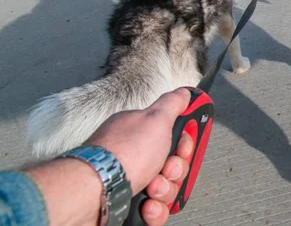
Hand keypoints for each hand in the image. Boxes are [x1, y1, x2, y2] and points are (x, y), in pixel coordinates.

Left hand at [85, 88, 193, 224]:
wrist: (95, 194)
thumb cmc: (121, 155)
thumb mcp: (155, 119)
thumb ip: (172, 104)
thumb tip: (183, 92)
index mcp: (140, 132)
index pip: (175, 137)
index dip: (184, 145)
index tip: (182, 148)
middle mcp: (134, 156)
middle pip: (173, 165)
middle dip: (175, 171)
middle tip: (164, 170)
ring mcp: (130, 180)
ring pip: (166, 189)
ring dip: (165, 191)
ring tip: (151, 189)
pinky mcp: (127, 204)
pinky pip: (154, 210)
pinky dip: (154, 210)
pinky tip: (146, 206)